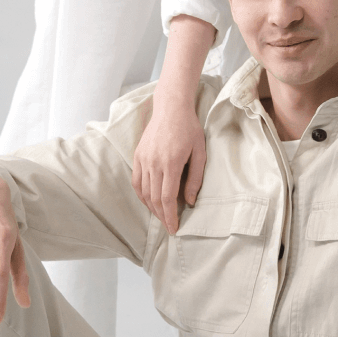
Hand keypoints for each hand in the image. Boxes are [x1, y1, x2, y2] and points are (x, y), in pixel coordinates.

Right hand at [132, 96, 206, 233]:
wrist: (171, 108)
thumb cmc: (189, 129)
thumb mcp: (200, 152)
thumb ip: (194, 178)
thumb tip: (190, 201)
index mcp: (170, 163)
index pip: (166, 198)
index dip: (170, 216)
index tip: (174, 228)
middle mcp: (153, 163)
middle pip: (153, 198)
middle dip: (161, 216)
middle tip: (169, 226)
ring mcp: (143, 159)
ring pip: (143, 192)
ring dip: (151, 208)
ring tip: (161, 216)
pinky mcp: (138, 155)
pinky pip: (136, 181)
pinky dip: (141, 195)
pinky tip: (149, 201)